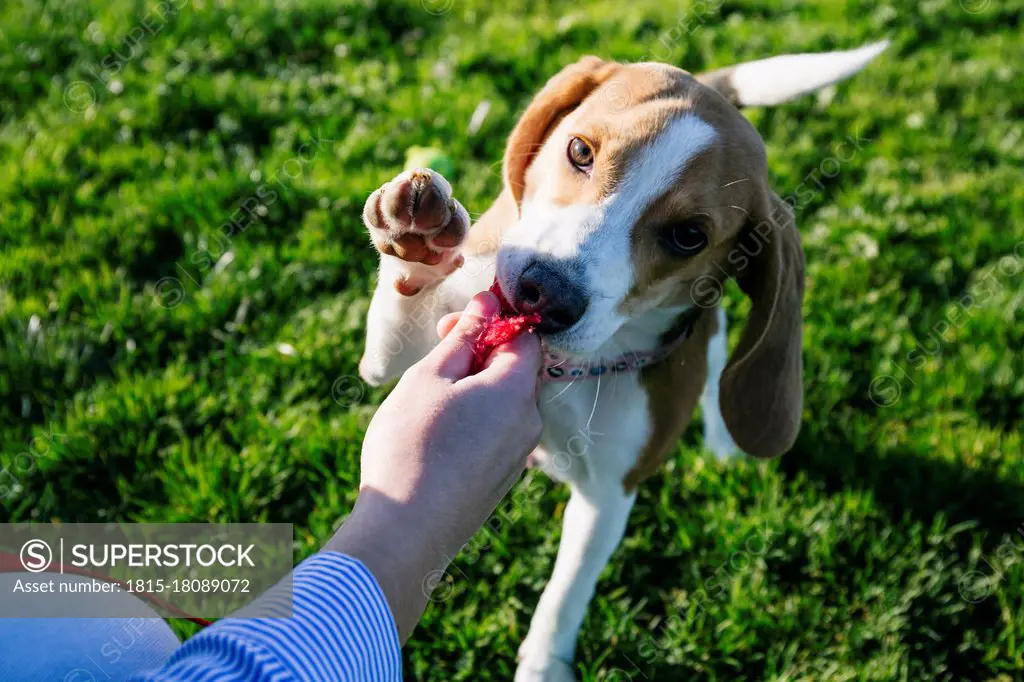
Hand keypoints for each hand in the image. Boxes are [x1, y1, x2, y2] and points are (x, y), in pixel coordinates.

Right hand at [328, 292, 541, 640]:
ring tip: (426, 401)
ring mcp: (517, 457)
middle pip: (515, 371)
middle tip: (434, 357)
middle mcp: (529, 424)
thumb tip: (488, 303)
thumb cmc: (411, 446)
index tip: (451, 326)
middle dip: (477, 355)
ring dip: (470, 390)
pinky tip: (432, 435)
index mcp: (517, 392)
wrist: (405, 533)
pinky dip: (471, 422)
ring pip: (501, 404)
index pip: (526, 337)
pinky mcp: (500, 481)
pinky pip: (493, 435)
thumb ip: (464, 338)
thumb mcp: (430, 378)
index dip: (492, 321)